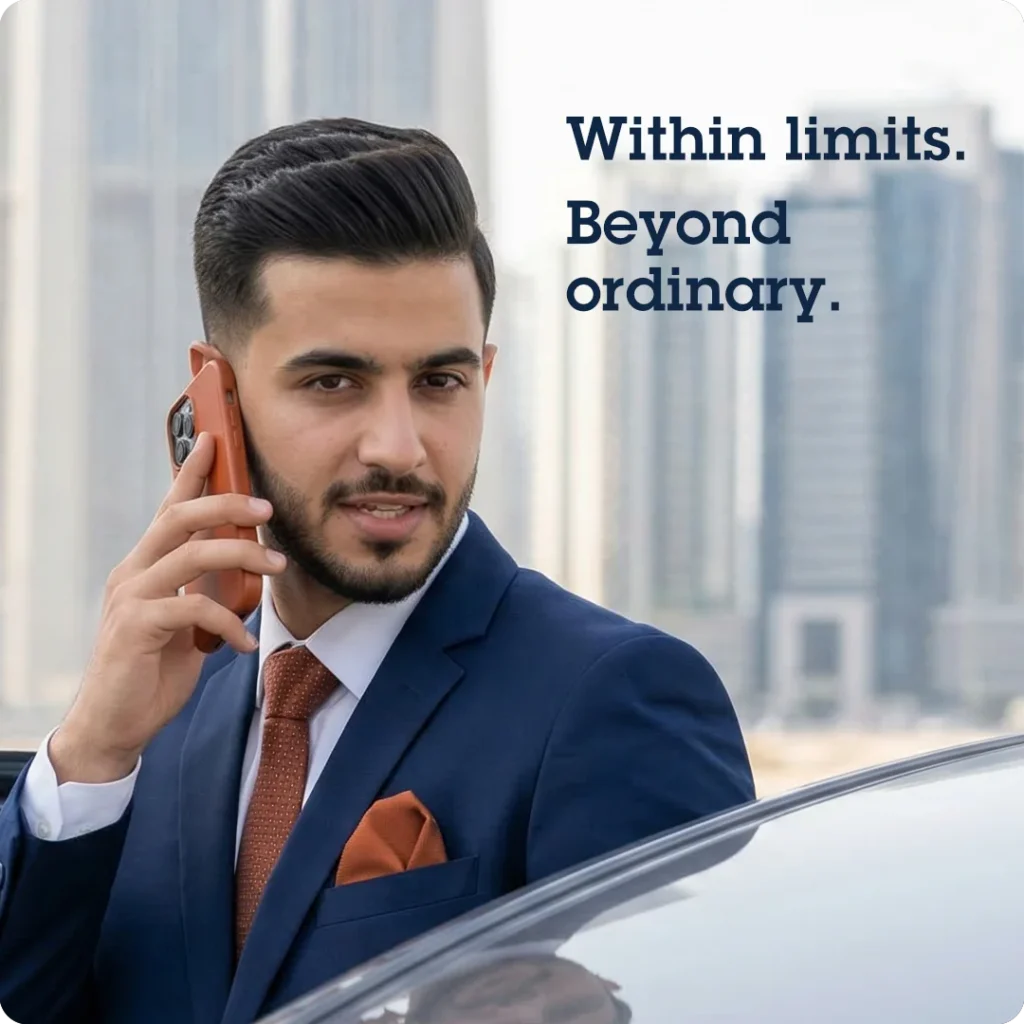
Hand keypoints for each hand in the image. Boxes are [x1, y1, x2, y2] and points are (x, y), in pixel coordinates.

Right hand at [49, 432, 285, 783]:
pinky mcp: (136, 628)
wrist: (116, 721)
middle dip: (226, 502)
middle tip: (267, 506)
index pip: (169, 508)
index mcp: (145, 564)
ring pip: (191, 554)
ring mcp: (131, 598)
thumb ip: (205, 587)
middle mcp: (133, 572)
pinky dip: (230, 620)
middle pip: (179, 517)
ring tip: (277, 566)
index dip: (191, 472)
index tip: (213, 439)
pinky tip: (245, 641)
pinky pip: (194, 607)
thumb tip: (244, 565)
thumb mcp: (186, 619)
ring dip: (242, 555)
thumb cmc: (153, 667)